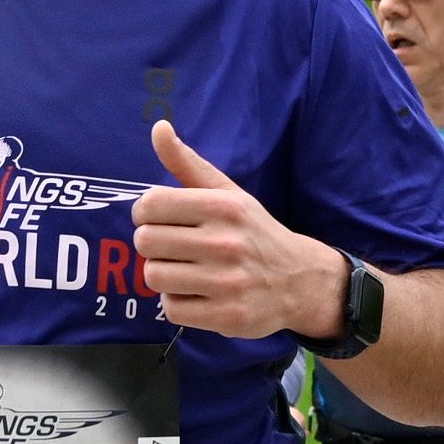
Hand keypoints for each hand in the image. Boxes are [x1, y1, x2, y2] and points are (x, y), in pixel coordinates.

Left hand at [138, 117, 344, 337]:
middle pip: (146, 242)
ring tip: (186, 271)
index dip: (144, 213)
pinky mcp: (226, 316)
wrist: (299, 280)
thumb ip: (188, 163)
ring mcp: (226, 282)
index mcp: (222, 206)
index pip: (150, 205)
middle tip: (175, 248)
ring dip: (164, 275)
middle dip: (154, 246)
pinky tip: (197, 294)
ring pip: (154, 276)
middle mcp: (225, 242)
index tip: (159, 220)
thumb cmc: (253, 233)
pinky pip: (171, 308)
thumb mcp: (228, 193)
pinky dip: (177, 302)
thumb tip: (158, 127)